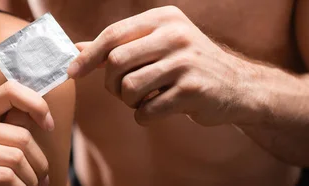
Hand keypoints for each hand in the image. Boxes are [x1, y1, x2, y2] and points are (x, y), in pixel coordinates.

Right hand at [0, 81, 52, 185]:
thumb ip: (7, 130)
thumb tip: (41, 117)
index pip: (10, 90)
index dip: (36, 104)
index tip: (49, 126)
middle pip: (21, 136)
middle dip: (39, 162)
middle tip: (43, 178)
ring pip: (16, 158)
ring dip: (31, 179)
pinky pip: (6, 176)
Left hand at [67, 6, 257, 125]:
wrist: (237, 87)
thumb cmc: (187, 65)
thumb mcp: (157, 45)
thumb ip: (119, 46)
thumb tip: (75, 48)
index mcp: (164, 18)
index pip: (114, 34)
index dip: (89, 56)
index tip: (72, 72)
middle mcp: (176, 35)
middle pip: (116, 62)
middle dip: (111, 84)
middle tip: (121, 91)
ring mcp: (186, 62)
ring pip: (130, 87)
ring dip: (128, 102)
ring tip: (142, 100)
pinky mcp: (193, 90)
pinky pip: (148, 110)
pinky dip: (144, 116)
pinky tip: (155, 110)